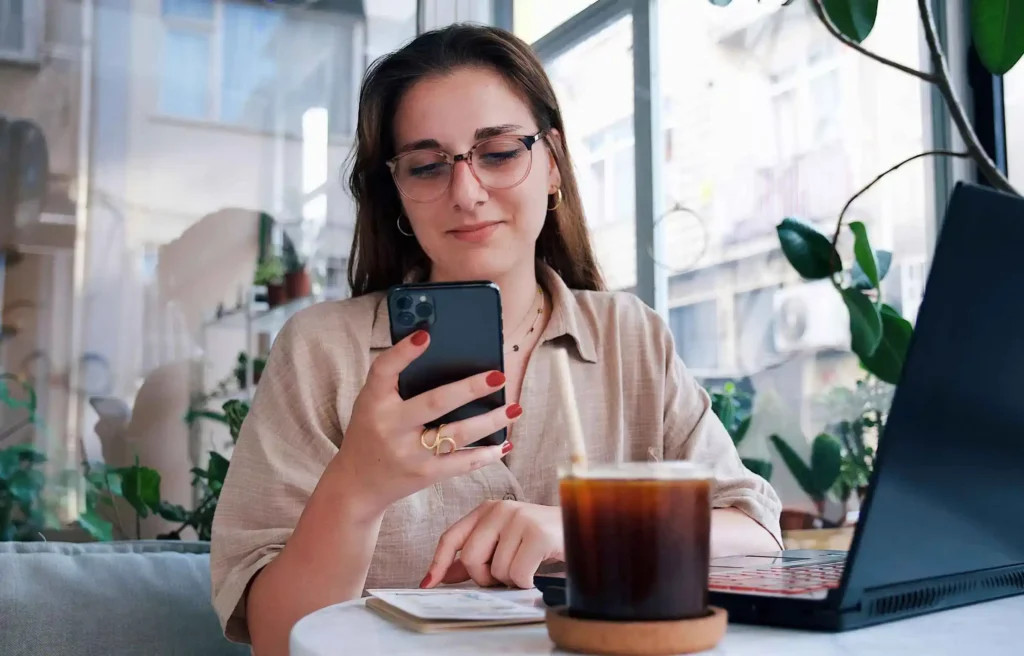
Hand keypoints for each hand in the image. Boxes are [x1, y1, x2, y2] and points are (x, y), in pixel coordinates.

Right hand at [331, 330, 522, 516]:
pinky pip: (461, 463)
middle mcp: (390, 426)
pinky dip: (486, 454)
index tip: (426, 335)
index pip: (384, 370)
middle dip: (470, 389)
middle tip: (499, 376)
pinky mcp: (424, 474)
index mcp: (373, 401)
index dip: (403, 352)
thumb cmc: (371, 430)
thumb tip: (442, 352)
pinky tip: (504, 443)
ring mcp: (408, 453)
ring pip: (457, 434)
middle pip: (434, 403)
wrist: (358, 483)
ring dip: (490, 421)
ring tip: (514, 407)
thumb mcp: (372, 403)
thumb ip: (397, 381)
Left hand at [422, 501, 563, 588]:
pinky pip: (517, 574)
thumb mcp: (504, 543)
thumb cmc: (541, 539)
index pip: (452, 537)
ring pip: (496, 570)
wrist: (583, 530)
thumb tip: (444, 574)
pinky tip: (536, 571)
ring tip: (526, 566)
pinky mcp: (538, 534)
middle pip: (470, 558)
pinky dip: (526, 582)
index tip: (428, 583)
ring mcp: (520, 519)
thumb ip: (476, 555)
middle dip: (484, 577)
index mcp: (487, 510)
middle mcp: (500, 509)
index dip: (438, 563)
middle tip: (503, 576)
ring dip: (511, 580)